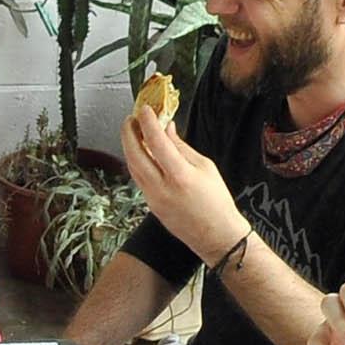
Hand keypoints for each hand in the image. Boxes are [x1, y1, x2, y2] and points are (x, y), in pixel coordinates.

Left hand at [123, 105, 248, 264]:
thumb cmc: (216, 200)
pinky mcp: (150, 204)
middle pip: (135, 155)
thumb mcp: (205, 167)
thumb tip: (166, 128)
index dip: (148, 123)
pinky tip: (140, 151)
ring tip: (133, 131)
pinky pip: (138, 177)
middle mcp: (162, 188)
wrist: (215, 235)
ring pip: (133, 167)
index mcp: (180, 176)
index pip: (156, 143)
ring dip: (129, 146)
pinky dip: (136, 161)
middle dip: (129, 133)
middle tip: (131, 118)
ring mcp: (153, 198)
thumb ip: (182, 147)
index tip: (145, 109)